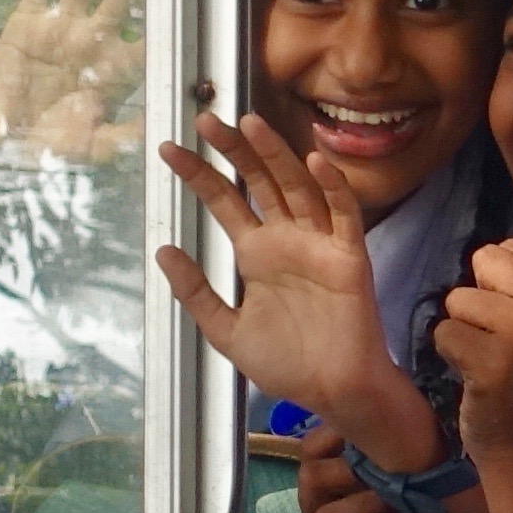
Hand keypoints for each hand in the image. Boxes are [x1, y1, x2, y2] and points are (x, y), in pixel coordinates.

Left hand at [156, 111, 435, 461]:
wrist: (333, 391)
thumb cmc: (289, 364)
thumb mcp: (227, 330)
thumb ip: (197, 293)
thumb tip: (163, 251)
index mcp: (258, 254)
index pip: (226, 202)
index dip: (200, 174)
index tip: (170, 149)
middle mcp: (288, 240)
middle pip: (260, 182)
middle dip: (234, 151)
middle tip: (206, 120)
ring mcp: (319, 244)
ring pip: (298, 187)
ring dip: (277, 155)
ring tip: (250, 124)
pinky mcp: (349, 257)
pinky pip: (343, 215)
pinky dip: (332, 187)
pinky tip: (316, 161)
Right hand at [297, 426, 415, 512]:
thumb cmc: (391, 502)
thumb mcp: (383, 466)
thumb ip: (375, 439)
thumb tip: (387, 392)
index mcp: (322, 476)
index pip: (310, 448)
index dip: (336, 435)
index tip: (365, 434)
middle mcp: (317, 508)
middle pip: (312, 479)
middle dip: (353, 472)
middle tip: (387, 471)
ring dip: (367, 506)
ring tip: (396, 503)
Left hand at [432, 209, 512, 461]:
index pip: (511, 249)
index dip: (507, 286)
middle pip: (483, 262)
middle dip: (482, 300)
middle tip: (504, 342)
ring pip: (459, 300)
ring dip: (465, 332)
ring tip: (491, 360)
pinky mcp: (494, 362)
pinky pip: (445, 333)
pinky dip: (452, 357)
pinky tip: (477, 378)